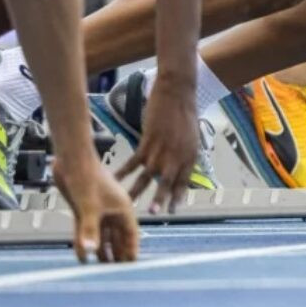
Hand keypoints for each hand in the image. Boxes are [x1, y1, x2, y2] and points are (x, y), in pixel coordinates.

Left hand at [53, 155, 138, 263]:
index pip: (131, 234)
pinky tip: (83, 256)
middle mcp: (112, 211)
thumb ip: (88, 230)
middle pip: (118, 237)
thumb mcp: (89, 206)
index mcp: (122, 208)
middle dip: (118, 253)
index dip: (132, 249)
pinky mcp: (84, 209)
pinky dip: (86, 243)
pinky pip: (87, 231)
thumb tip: (89, 251)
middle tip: (117, 273)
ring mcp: (98, 210)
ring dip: (102, 250)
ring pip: (103, 235)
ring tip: (102, 268)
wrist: (72, 160)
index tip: (132, 265)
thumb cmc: (86, 177)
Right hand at [115, 75, 198, 213]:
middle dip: (160, 199)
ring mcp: (161, 150)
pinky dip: (123, 171)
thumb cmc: (185, 113)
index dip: (176, 196)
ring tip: (128, 204)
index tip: (171, 210)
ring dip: (137, 191)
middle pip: (167, 183)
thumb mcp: (191, 137)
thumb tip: (176, 165)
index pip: (183, 181)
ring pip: (148, 176)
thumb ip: (183, 153)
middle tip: (154, 213)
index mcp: (190, 156)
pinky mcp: (148, 142)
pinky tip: (114, 179)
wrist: (178, 93)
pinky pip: (133, 162)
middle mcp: (177, 156)